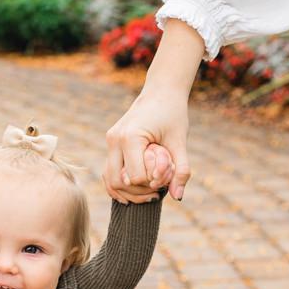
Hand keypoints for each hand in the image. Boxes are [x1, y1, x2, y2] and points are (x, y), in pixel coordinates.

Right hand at [105, 26, 202, 202]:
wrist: (161, 91)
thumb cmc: (173, 114)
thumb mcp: (180, 141)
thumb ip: (181, 169)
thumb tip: (178, 197)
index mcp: (130, 137)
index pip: (136, 177)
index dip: (153, 184)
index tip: (167, 179)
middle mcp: (115, 139)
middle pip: (117, 182)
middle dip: (137, 193)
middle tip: (156, 194)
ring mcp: (110, 141)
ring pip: (109, 179)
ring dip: (126, 192)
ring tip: (147, 195)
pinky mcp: (112, 143)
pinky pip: (108, 171)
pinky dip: (118, 185)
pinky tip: (134, 192)